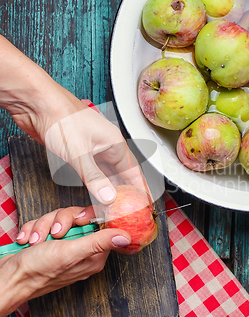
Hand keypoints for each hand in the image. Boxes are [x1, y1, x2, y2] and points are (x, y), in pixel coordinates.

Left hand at [0, 36, 147, 203]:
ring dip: (109, 191)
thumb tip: (108, 197)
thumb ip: (94, 177)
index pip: (134, 172)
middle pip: (121, 175)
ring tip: (114, 209)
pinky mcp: (78, 152)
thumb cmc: (59, 116)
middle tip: (129, 213)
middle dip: (125, 194)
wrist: (36, 103)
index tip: (145, 205)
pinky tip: (95, 194)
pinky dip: (95, 185)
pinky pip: (92, 173)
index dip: (141, 190)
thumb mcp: (79, 152)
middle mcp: (106, 146)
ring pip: (106, 175)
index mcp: (114, 143)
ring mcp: (92, 149)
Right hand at [0, 207, 131, 316]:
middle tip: (54, 233)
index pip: (100, 223)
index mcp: (93, 255)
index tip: (76, 220)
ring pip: (58, 218)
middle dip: (59, 221)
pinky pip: (44, 223)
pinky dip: (33, 230)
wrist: (8, 278)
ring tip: (36, 241)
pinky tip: (28, 241)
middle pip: (77, 217)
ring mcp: (63, 246)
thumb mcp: (71, 252)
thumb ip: (99, 242)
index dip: (86, 217)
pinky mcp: (47, 242)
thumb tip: (126, 237)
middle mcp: (80, 250)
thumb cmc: (37, 271)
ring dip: (43, 226)